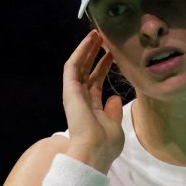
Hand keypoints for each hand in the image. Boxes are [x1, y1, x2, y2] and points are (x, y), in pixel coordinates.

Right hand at [62, 30, 123, 171]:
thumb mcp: (115, 126)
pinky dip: (80, 52)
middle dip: (94, 55)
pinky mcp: (69, 90)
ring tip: (96, 33)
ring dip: (86, 49)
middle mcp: (81, 100)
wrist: (94, 152)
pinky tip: (89, 40)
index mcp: (92, 109)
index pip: (96, 83)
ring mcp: (74, 94)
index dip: (103, 68)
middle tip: (104, 39)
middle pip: (87, 72)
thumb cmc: (106, 145)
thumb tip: (115, 97)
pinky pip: (73, 66)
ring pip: (79, 66)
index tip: (113, 55)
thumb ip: (114, 111)